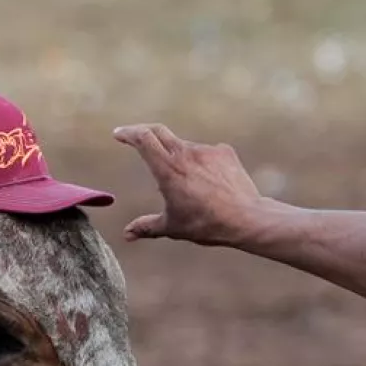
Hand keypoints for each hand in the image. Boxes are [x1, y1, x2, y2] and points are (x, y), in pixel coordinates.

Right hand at [112, 123, 265, 245]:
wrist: (246, 218)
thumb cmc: (206, 224)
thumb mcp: (172, 227)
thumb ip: (146, 227)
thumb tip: (127, 234)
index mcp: (168, 169)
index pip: (143, 138)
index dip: (128, 133)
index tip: (119, 135)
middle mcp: (185, 153)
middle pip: (159, 131)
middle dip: (144, 133)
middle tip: (136, 140)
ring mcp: (206, 150)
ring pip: (184, 147)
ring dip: (178, 157)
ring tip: (187, 184)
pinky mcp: (225, 152)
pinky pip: (207, 153)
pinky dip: (201, 163)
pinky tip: (207, 182)